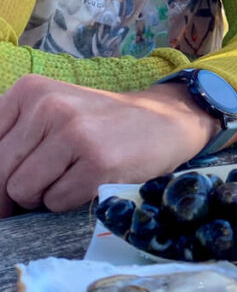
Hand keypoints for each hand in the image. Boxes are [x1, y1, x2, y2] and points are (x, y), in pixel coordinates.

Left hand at [0, 75, 220, 216]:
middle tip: (43, 187)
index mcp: (30, 90)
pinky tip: (90, 181)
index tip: (12, 180)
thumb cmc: (101, 123)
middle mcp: (49, 106)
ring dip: (43, 196)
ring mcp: (74, 132)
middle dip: (13, 192)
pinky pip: (56, 202)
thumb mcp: (52, 112)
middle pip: (0, 171)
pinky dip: (69, 202)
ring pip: (23, 191)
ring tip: (71, 177)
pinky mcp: (97, 161)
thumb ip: (13, 138)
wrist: (165, 120)